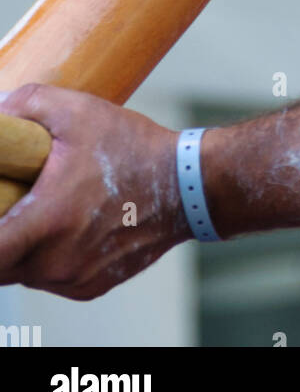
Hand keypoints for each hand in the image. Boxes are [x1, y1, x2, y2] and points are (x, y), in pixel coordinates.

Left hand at [0, 83, 186, 299]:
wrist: (189, 184)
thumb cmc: (134, 148)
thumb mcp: (78, 111)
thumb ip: (26, 104)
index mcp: (49, 222)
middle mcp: (58, 262)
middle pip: (0, 264)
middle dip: (1, 235)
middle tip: (15, 202)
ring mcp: (75, 279)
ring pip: (23, 272)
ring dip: (22, 247)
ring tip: (44, 209)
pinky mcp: (90, 287)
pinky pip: (50, 279)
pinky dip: (48, 258)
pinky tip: (67, 226)